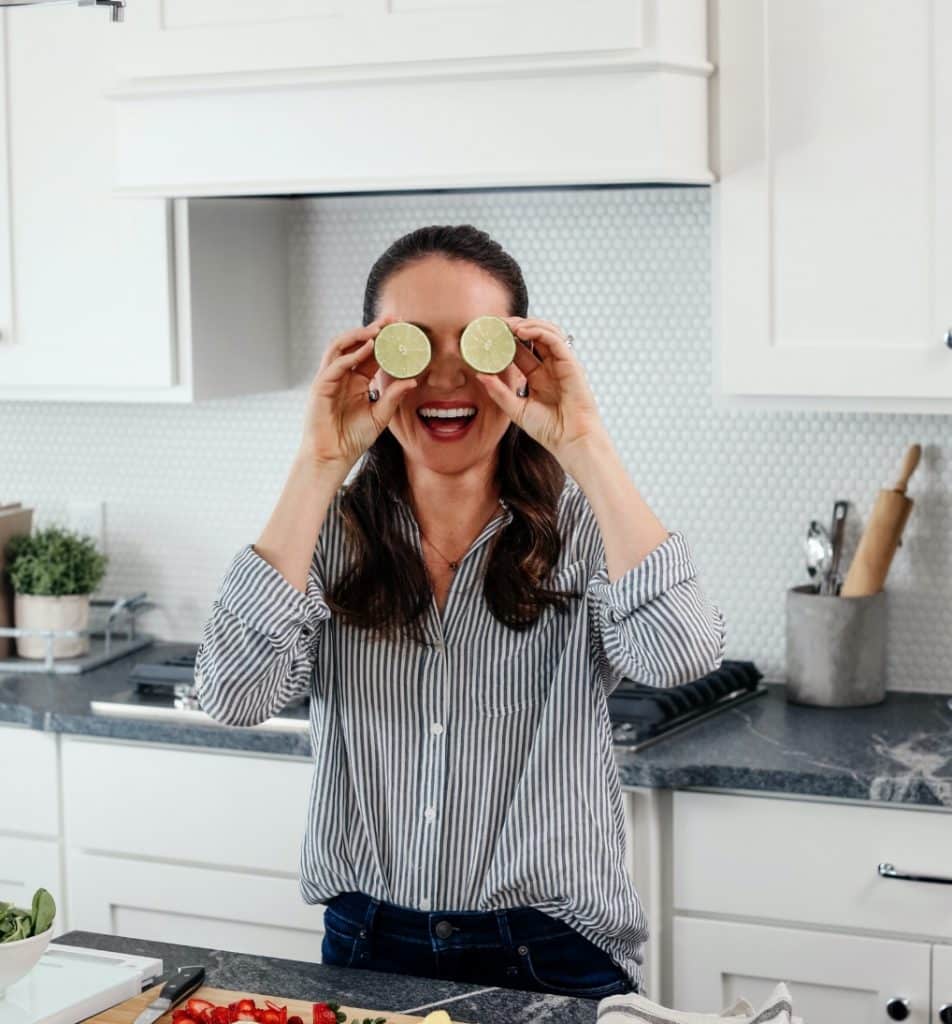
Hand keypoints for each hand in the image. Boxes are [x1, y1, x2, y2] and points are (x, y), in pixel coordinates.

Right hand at [298, 314, 417, 471]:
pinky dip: (350, 355)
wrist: (333, 456)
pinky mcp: (320, 387)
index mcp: (357, 381)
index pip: (370, 353)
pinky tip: (366, 349)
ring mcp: (329, 379)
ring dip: (358, 335)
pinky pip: (335, 365)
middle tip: (391, 319)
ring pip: (340, 347)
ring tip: (378, 329)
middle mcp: (342, 376)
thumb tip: (412, 381)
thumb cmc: (353, 439)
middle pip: (355, 344)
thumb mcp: (380, 415)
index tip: (401, 328)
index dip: (384, 340)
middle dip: (372, 329)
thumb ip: (394, 397)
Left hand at [473, 316, 606, 465]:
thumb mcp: (516, 410)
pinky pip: (554, 339)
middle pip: (532, 337)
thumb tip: (480, 375)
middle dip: (514, 327)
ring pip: (545, 332)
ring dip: (526, 324)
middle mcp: (549, 367)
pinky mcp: (570, 363)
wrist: (571, 440)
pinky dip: (538, 331)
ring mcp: (560, 364)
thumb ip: (499, 392)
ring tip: (506, 324)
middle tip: (494, 324)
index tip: (486, 335)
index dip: (504, 341)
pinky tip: (521, 331)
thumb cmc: (549, 430)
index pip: (519, 351)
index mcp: (537, 377)